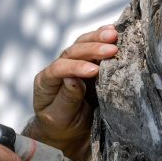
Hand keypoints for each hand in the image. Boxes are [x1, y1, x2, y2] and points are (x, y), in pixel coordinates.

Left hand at [32, 25, 118, 147]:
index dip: (75, 67)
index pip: (58, 69)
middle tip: (112, 48)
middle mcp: (58, 68)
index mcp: (46, 82)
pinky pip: (94, 47)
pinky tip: (116, 31)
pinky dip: (104, 38)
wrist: (69, 129)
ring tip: (114, 34)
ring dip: (98, 37)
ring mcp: (73, 62)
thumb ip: (66, 99)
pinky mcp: (88, 62)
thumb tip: (73, 79)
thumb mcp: (61, 118)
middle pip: (72, 52)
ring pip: (82, 44)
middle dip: (92, 48)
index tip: (93, 71)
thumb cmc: (62, 125)